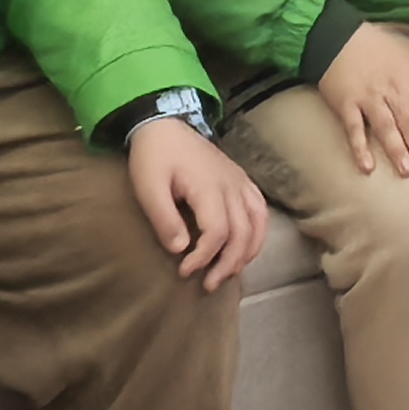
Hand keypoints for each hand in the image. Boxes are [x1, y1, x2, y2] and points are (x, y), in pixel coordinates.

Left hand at [126, 117, 268, 290]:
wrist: (166, 124)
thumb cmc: (154, 158)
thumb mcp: (148, 187)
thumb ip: (164, 218)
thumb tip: (180, 249)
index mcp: (208, 187)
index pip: (217, 231)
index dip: (204, 257)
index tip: (184, 271)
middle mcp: (231, 185)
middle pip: (242, 232)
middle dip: (228, 263)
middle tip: (208, 284)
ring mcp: (239, 182)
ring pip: (257, 223)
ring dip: (247, 252)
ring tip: (229, 272)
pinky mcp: (241, 180)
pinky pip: (260, 210)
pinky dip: (258, 233)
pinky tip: (247, 247)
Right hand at [317, 21, 408, 178]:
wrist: (339, 37)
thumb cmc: (382, 48)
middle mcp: (393, 88)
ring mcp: (368, 96)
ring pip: (386, 126)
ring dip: (397, 149)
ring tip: (406, 172)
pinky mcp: (345, 103)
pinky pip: (353, 128)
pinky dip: (360, 147)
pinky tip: (367, 167)